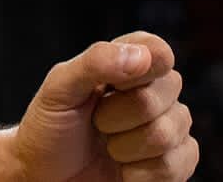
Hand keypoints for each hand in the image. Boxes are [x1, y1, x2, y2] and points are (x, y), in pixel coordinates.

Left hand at [11, 32, 196, 181]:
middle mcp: (156, 91)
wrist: (46, 176)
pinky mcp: (174, 164)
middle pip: (162, 95)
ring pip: (167, 134)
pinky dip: (140, 175)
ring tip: (108, 147)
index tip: (108, 87)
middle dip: (117, 116)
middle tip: (96, 123)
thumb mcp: (60, 87)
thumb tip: (143, 57)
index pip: (159, 53)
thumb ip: (96, 62)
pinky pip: (175, 167)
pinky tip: (124, 170)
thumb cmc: (51, 127)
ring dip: (125, 148)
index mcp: (130, 62)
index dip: (137, 72)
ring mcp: (169, 128)